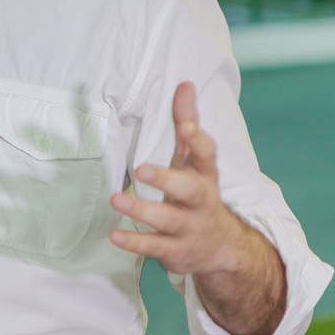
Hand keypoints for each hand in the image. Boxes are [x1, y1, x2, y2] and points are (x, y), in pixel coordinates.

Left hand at [108, 81, 244, 274]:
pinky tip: (115, 236)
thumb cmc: (196, 191)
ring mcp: (189, 228)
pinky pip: (155, 247)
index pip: (207, 155)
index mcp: (205, 175)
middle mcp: (201, 201)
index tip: (185, 126)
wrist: (219, 247)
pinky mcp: (175, 251)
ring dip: (142, 211)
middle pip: (189, 190)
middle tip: (141, 169)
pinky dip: (135, 243)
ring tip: (115, 200)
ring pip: (168, 220)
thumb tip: (184, 83)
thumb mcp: (194, 160)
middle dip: (166, 180)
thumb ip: (188, 122)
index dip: (198, 140)